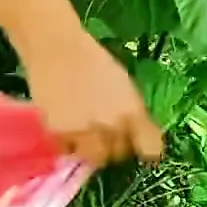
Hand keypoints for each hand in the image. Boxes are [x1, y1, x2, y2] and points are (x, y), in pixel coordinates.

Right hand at [22, 31, 163, 167]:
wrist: (56, 48)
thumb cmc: (93, 62)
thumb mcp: (124, 85)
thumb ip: (134, 113)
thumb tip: (136, 137)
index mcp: (133, 112)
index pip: (151, 149)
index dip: (145, 148)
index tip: (138, 144)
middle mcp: (112, 126)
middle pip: (119, 155)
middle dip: (113, 146)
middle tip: (103, 131)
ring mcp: (85, 132)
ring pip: (93, 158)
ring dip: (91, 150)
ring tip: (83, 133)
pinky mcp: (59, 135)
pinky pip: (68, 151)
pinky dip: (67, 143)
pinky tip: (66, 125)